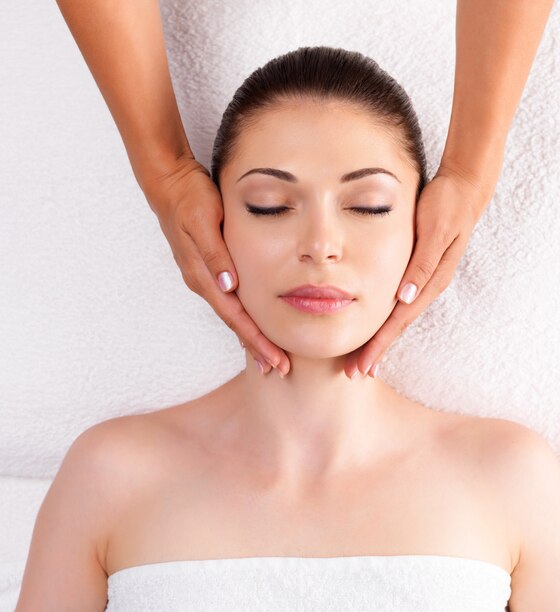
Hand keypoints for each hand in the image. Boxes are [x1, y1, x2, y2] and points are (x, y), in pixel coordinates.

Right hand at [142, 155, 289, 375]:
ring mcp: (203, 276)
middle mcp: (203, 281)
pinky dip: (242, 318)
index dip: (255, 340)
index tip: (275, 360)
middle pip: (234, 323)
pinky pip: (228, 302)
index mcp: (203, 274)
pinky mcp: (207, 268)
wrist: (168, 182)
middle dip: (256, 348)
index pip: (235, 316)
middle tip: (279, 370)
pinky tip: (250, 325)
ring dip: (250, 337)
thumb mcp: (203, 220)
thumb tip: (229, 285)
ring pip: (231, 315)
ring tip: (268, 357)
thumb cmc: (188, 197)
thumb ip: (215, 253)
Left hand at [344, 163, 493, 378]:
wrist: (465, 189)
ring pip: (398, 318)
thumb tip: (405, 297)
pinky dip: (387, 321)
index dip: (380, 344)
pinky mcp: (419, 273)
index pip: (399, 321)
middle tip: (355, 373)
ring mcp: (424, 281)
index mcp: (430, 281)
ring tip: (363, 360)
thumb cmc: (446, 206)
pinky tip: (378, 328)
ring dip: (380, 340)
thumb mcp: (435, 231)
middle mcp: (427, 286)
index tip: (363, 366)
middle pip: (397, 326)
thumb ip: (422, 264)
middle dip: (376, 351)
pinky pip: (400, 304)